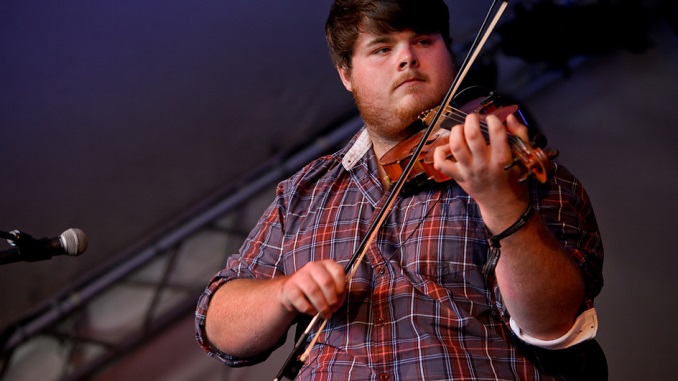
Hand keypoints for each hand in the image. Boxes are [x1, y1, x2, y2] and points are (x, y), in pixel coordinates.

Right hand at [279, 259, 345, 318]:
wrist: (291, 291)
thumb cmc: (315, 289)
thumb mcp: (328, 288)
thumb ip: (337, 293)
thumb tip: (337, 303)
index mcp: (326, 264)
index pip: (338, 272)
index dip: (341, 288)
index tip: (339, 299)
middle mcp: (312, 266)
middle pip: (326, 282)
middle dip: (332, 299)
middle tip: (333, 309)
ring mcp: (299, 275)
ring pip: (314, 291)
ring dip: (322, 306)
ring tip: (325, 314)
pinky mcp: (289, 288)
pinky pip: (301, 300)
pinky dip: (309, 309)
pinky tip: (312, 312)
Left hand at [432, 113, 529, 230]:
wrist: (503, 206)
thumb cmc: (513, 180)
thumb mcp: (523, 158)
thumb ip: (520, 136)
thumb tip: (510, 118)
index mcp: (502, 159)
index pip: (497, 133)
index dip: (493, 120)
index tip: (492, 118)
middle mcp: (483, 164)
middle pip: (472, 136)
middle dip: (471, 120)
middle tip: (473, 118)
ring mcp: (469, 171)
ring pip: (455, 146)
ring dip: (456, 132)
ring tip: (461, 129)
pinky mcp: (458, 177)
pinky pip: (441, 164)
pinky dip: (440, 152)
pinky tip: (448, 147)